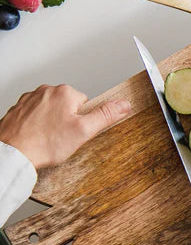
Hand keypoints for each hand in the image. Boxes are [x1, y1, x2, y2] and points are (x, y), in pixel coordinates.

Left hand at [0, 84, 130, 168]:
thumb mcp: (83, 131)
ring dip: (50, 122)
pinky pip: (34, 115)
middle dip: (66, 120)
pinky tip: (35, 136)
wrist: (12, 154)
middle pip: (67, 106)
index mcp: (64, 92)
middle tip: (60, 136)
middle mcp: (45, 91)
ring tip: (47, 138)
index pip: (84, 103)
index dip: (82, 121)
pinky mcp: (17, 109)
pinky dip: (36, 125)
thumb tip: (123, 104)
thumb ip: (105, 115)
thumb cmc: (44, 144)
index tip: (73, 130)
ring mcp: (29, 99)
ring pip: (50, 110)